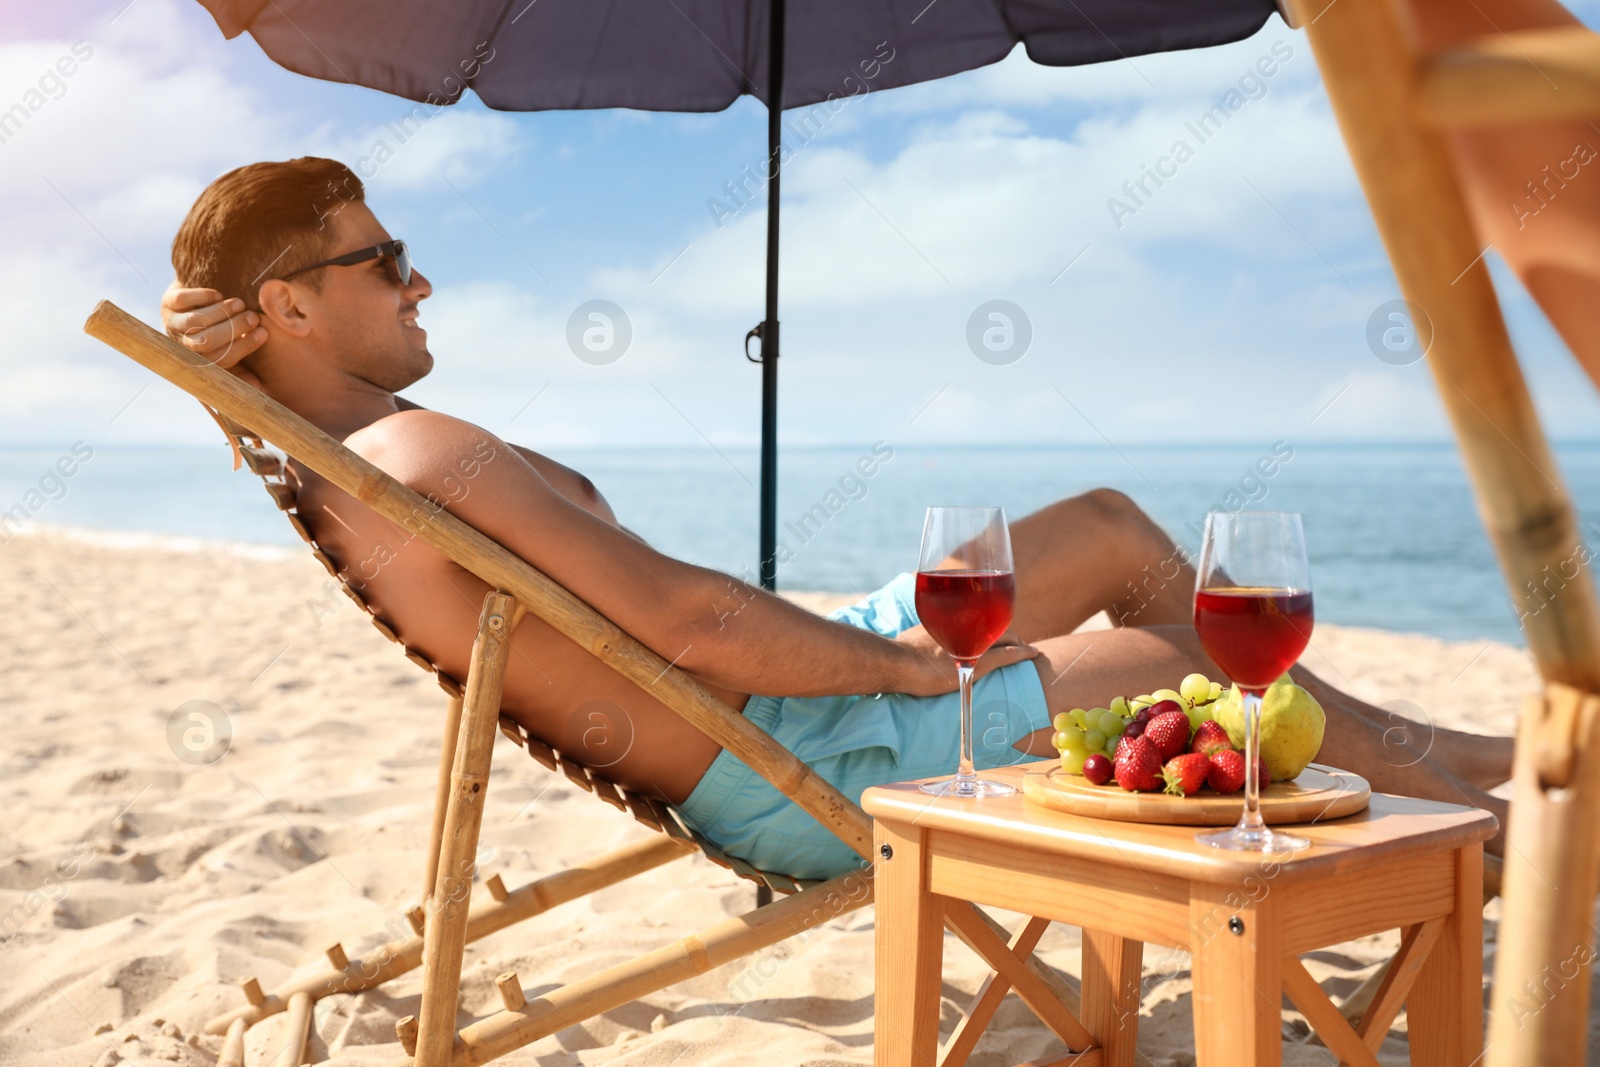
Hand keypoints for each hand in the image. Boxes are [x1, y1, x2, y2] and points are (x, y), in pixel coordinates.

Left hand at [161, 282, 266, 369]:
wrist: (189, 304)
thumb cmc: (216, 332)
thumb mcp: (227, 353)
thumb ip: (240, 370)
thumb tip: (257, 388)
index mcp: (199, 360)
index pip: (221, 359)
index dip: (244, 346)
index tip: (264, 333)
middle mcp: (183, 344)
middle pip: (206, 341)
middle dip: (234, 328)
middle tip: (253, 317)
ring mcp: (173, 323)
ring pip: (195, 321)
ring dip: (221, 312)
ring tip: (240, 304)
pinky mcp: (168, 303)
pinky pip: (183, 301)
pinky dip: (203, 297)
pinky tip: (218, 295)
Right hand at [892, 625, 1038, 697]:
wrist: (899, 661)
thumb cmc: (902, 650)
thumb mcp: (918, 630)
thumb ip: (930, 627)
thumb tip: (924, 638)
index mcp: (952, 615)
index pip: (980, 611)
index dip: (991, 618)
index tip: (994, 625)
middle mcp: (966, 624)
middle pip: (995, 620)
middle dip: (1006, 629)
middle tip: (1014, 639)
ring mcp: (974, 642)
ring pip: (1005, 635)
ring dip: (1017, 641)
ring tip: (1025, 648)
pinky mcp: (980, 661)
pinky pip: (1008, 654)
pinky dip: (1023, 652)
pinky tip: (1034, 653)